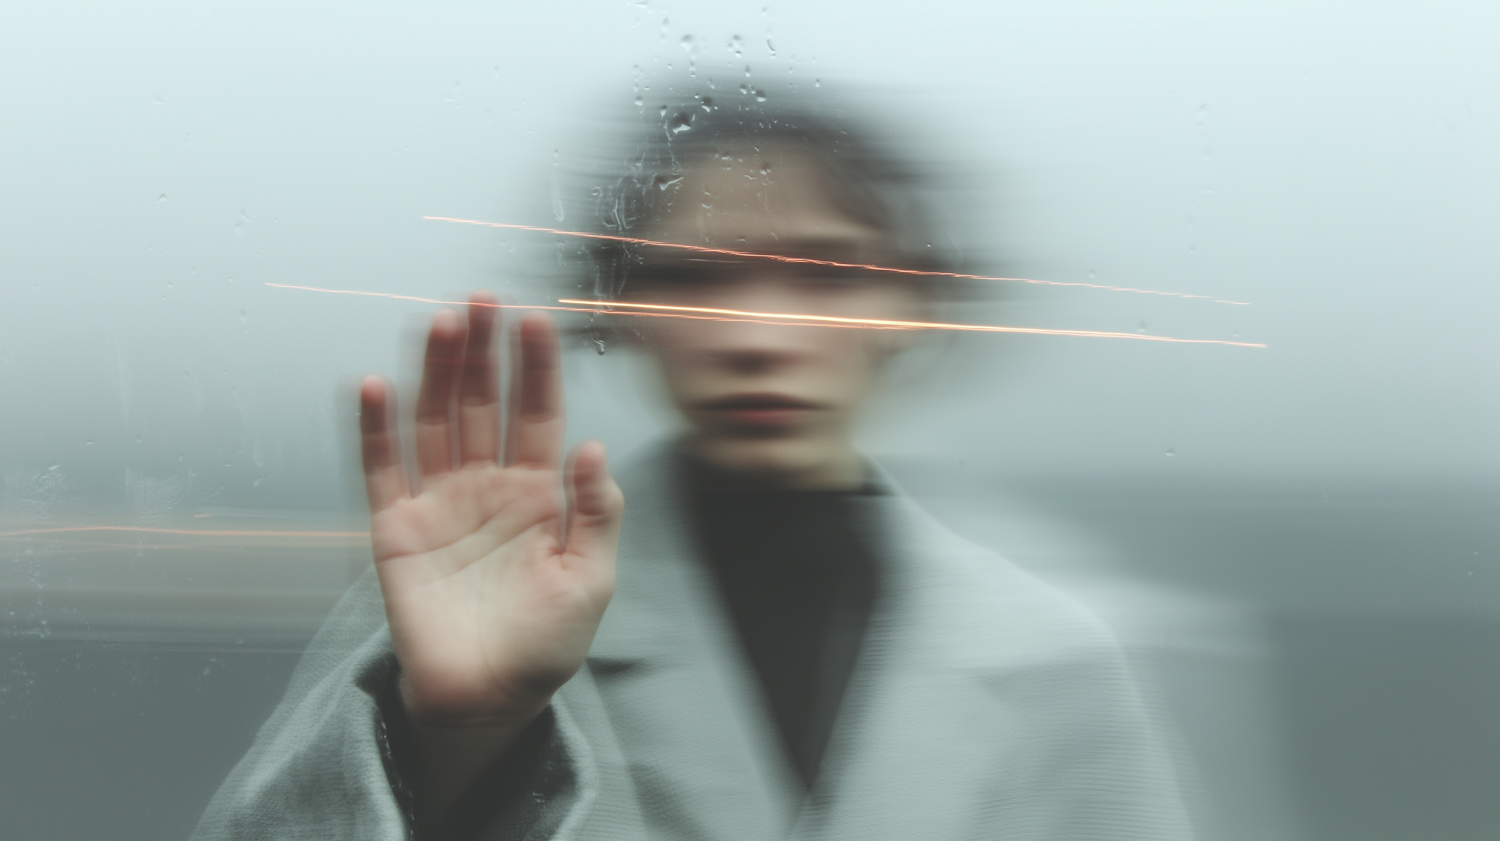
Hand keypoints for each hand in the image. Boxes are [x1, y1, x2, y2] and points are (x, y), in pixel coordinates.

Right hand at [359, 293, 621, 730]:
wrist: (489, 701)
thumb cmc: (546, 644)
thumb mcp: (591, 579)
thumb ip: (597, 512)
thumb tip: (593, 445)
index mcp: (538, 492)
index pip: (537, 413)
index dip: (535, 367)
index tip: (535, 320)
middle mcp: (486, 485)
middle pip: (481, 403)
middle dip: (482, 351)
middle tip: (481, 300)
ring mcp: (439, 502)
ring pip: (433, 421)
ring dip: (434, 372)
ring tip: (439, 323)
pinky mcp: (395, 529)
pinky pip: (381, 470)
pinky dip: (375, 429)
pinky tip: (375, 386)